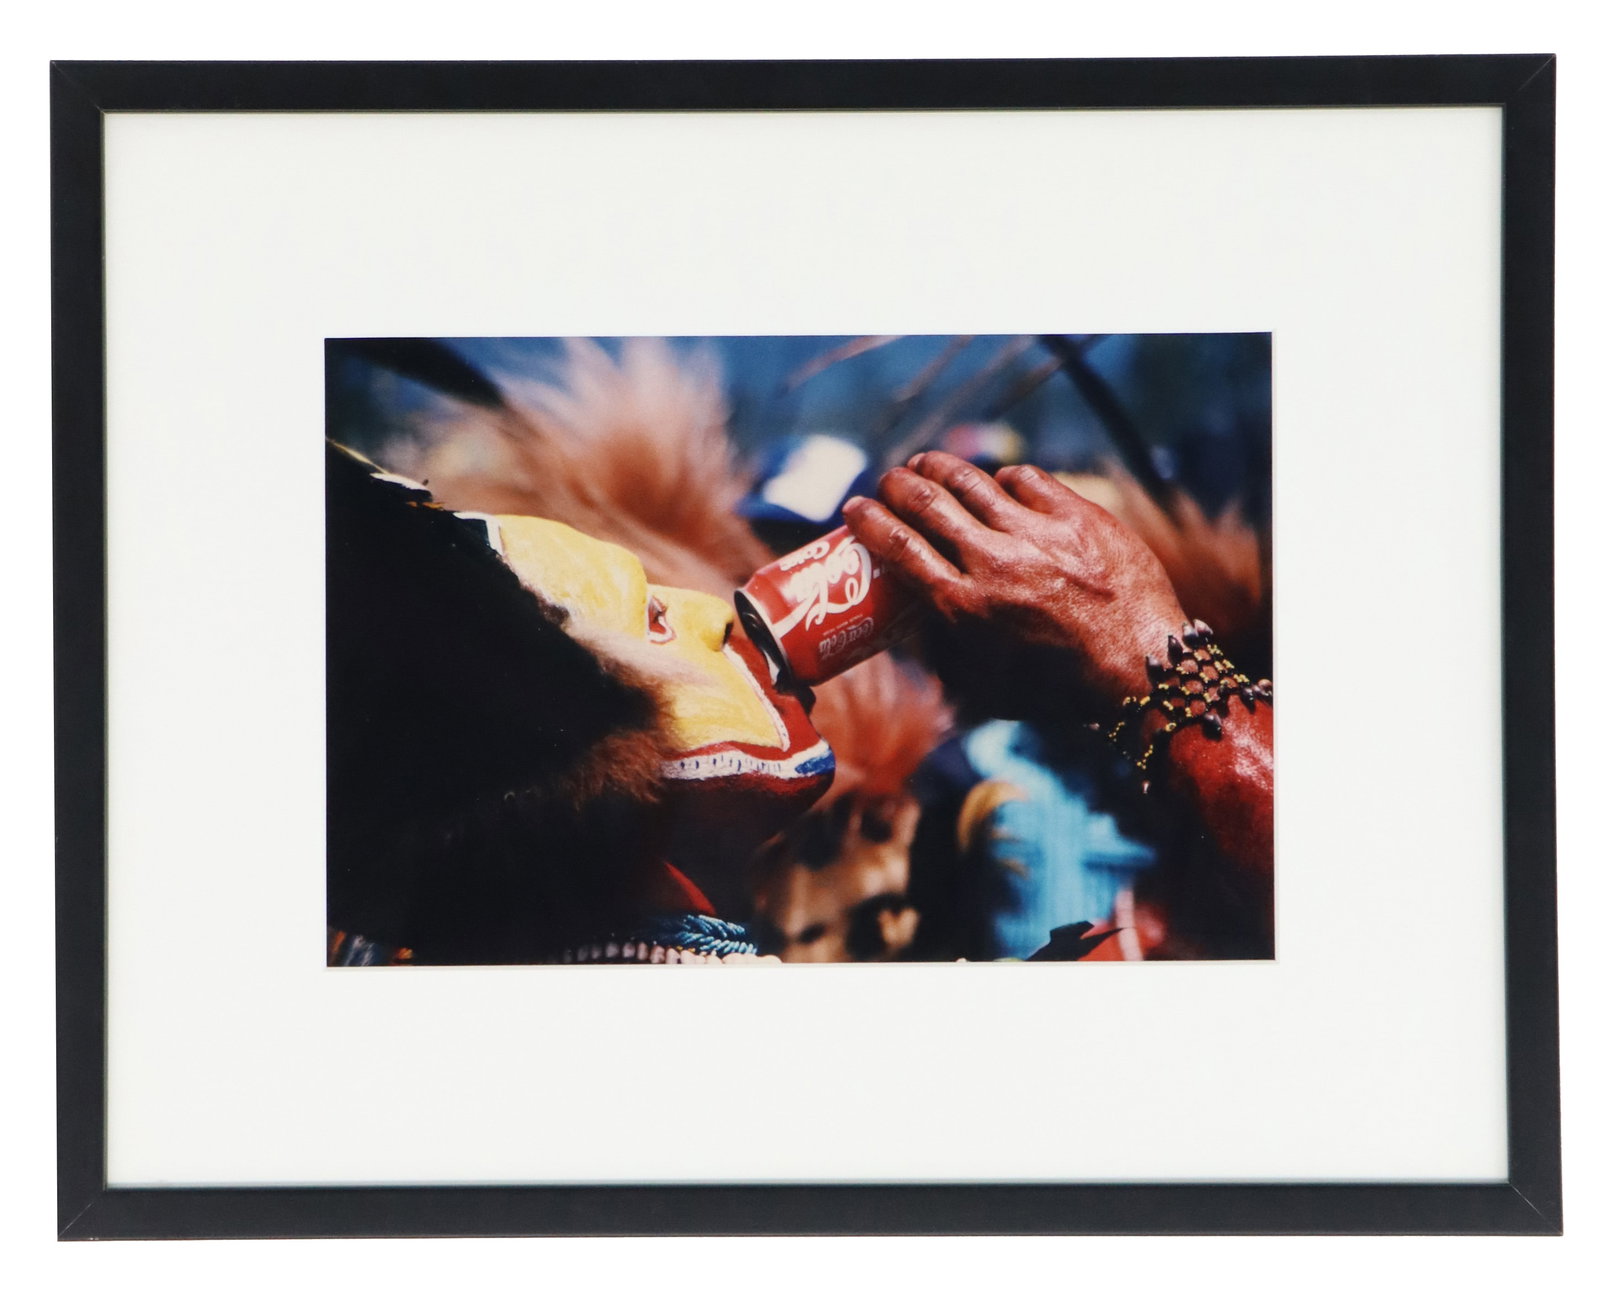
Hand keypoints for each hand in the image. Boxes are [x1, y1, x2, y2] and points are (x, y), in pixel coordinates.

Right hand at [842, 451, 1186, 717]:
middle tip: (890, 482)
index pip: (899, 546)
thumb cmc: (1060, 691)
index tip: (854, 509)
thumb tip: (910, 630)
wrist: (1143, 672)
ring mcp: (1039, 534)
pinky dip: (1003, 478)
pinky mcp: (1079, 516)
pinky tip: (998, 484)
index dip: (869, 521)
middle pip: (927, 503)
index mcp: (965, 607)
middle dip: (897, 484)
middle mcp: (995, 563)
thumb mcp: (985, 687)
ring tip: (927, 464)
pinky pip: (1027, 478)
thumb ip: (944, 653)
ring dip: (939, 467)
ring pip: (972, 480)